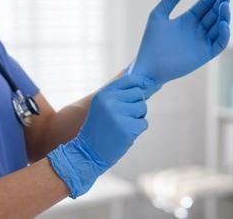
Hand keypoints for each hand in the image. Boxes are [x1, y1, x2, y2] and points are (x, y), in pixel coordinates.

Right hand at [47, 75, 152, 197]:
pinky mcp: (127, 128)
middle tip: (126, 115)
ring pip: (143, 108)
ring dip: (138, 117)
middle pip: (138, 94)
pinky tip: (126, 133)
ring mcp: (118, 114)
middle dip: (137, 104)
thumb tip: (142, 84)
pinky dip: (138, 129)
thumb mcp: (102, 105)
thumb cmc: (99, 128)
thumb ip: (117, 94)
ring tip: (125, 124)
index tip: (144, 87)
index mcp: (104, 93)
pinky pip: (144, 123)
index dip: (140, 83)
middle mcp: (110, 101)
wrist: (88, 152)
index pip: (130, 80)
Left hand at [129, 0, 230, 85]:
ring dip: (224, 15)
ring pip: (220, 26)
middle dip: (221, 1)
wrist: (149, 66)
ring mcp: (202, 42)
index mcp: (188, 20)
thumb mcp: (158, 15)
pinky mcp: (205, 54)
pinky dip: (224, 34)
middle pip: (215, 13)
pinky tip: (223, 23)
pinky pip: (220, 43)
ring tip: (223, 5)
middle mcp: (198, 30)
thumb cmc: (150, 43)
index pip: (204, 5)